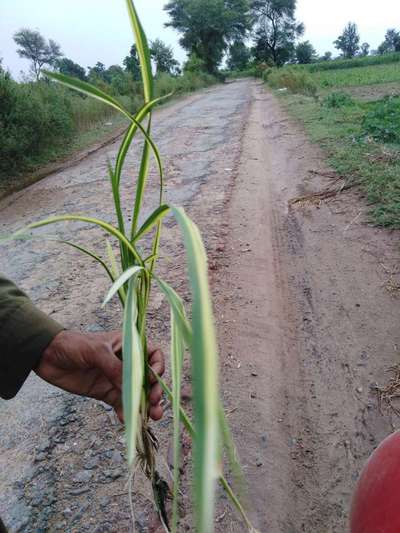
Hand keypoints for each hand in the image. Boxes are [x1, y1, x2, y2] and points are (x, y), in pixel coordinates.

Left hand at [35, 331, 164, 421]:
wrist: (47, 356)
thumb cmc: (73, 344)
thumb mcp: (95, 351)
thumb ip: (114, 367)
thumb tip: (132, 386)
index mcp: (128, 345)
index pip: (153, 354)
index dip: (157, 367)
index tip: (152, 380)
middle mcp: (126, 362)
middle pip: (148, 378)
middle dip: (154, 391)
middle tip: (155, 402)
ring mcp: (116, 378)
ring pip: (137, 393)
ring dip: (145, 405)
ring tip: (152, 417)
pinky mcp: (105, 392)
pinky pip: (121, 403)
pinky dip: (126, 412)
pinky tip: (127, 420)